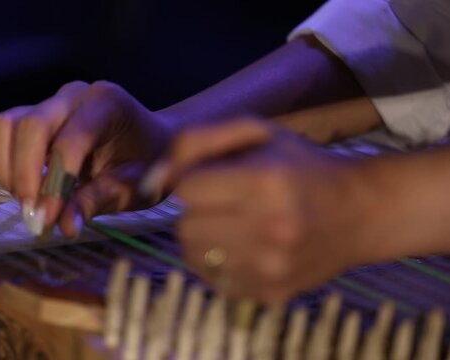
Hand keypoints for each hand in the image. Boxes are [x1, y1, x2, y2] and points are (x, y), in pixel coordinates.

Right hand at [0, 81, 172, 235]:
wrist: (150, 140)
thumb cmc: (148, 162)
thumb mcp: (134, 187)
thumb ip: (97, 202)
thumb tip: (63, 226)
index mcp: (107, 105)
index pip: (70, 141)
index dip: (55, 183)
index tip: (47, 220)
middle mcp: (74, 95)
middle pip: (30, 125)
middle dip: (24, 175)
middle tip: (32, 214)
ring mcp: (50, 102)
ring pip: (5, 125)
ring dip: (7, 168)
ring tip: (27, 200)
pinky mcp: (32, 114)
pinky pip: (2, 133)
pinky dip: (4, 163)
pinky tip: (27, 187)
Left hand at [145, 119, 373, 302]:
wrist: (360, 211)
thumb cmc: (300, 166)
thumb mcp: (256, 132)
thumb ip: (196, 141)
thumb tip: (155, 180)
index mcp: (267, 182)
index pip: (187, 189)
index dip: (196, 181)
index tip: (215, 178)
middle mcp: (272, 229)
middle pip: (185, 226)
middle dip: (197, 211)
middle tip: (225, 203)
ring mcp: (273, 268)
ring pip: (194, 256)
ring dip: (204, 238)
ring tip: (234, 224)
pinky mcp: (272, 294)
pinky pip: (214, 280)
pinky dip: (220, 263)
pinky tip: (246, 247)